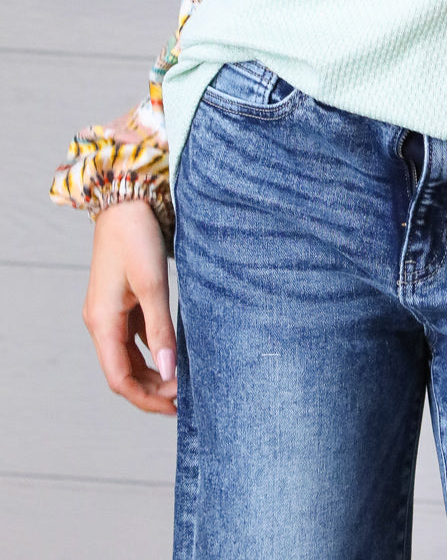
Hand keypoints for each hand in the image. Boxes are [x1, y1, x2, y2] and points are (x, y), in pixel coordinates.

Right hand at [82, 199, 177, 414]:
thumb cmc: (136, 238)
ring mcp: (109, 312)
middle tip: (184, 398)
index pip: (119, 379)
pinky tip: (172, 353)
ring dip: (152, 372)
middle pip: (122, 372)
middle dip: (151, 389)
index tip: (176, 405)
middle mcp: (100, 322)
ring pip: (127, 357)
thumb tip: (171, 370)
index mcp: (102, 322)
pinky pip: (133, 338)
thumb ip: (161, 329)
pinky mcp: (120, 301)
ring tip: (181, 383)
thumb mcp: (152, 285)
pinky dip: (150, 351)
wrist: (125, 202)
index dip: (146, 398)